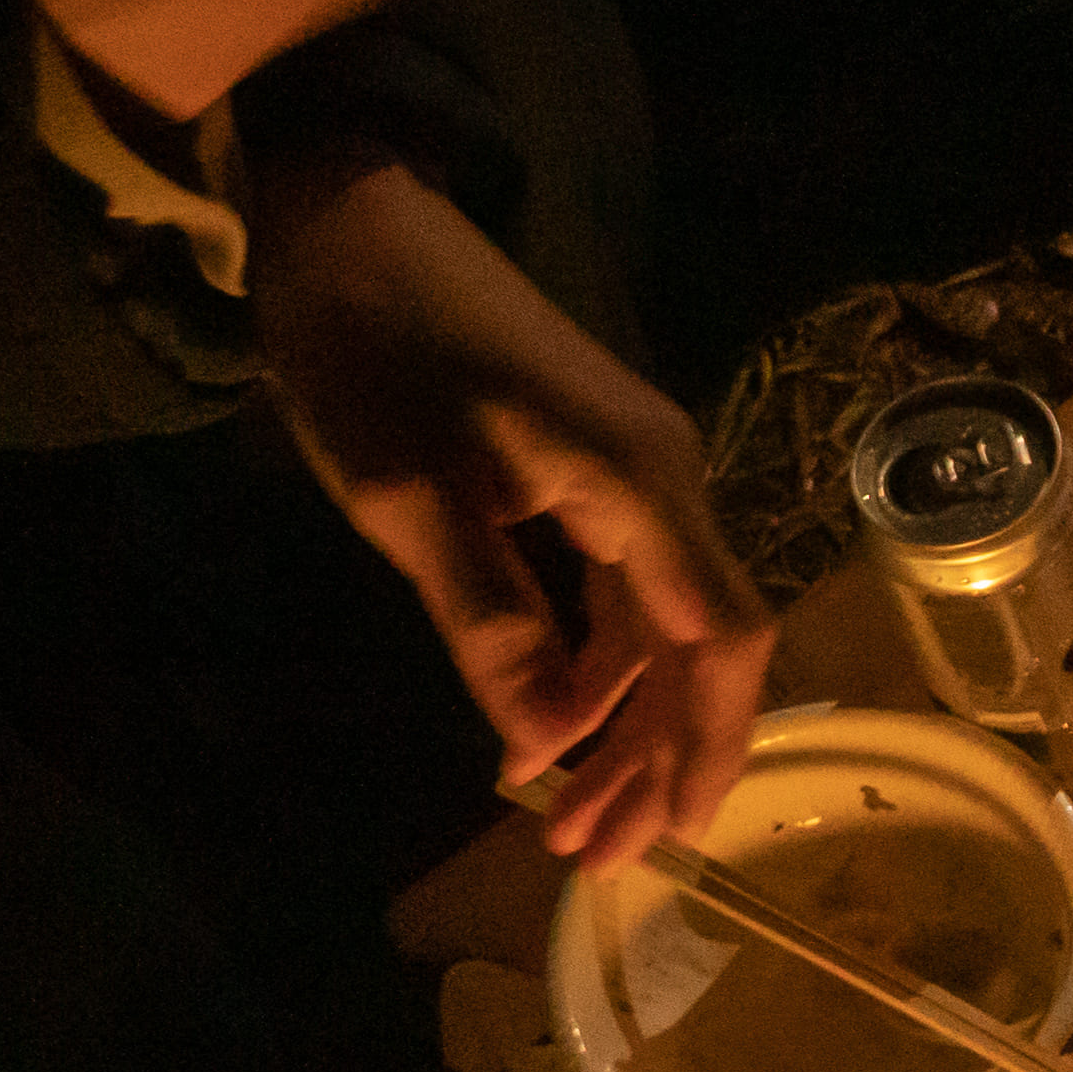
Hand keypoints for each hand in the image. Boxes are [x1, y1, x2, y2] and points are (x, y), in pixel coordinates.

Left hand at [251, 153, 765, 852]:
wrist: (351, 214)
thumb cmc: (375, 348)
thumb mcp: (410, 499)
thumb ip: (487, 622)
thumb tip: (540, 747)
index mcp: (642, 487)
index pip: (721, 641)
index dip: (707, 747)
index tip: (673, 837)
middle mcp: (668, 485)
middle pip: (703, 651)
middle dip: (660, 761)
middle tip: (598, 857)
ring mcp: (636, 478)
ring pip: (661, 632)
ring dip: (623, 726)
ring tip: (564, 814)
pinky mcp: (596, 474)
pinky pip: (622, 595)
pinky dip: (593, 671)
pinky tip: (545, 724)